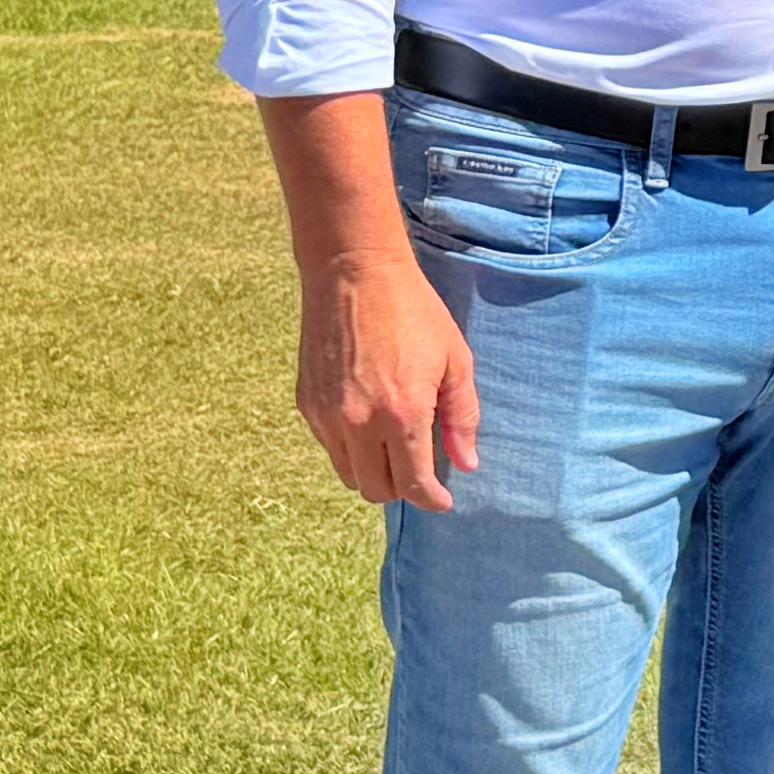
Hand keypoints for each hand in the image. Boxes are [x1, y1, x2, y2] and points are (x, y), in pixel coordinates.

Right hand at [293, 249, 480, 509]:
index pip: (414, 484)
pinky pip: (330, 447)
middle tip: (419, 468)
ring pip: (349, 475)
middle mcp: (360, 423)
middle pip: (377, 489)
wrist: (355, 272)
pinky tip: (367, 422)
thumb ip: (462, 417)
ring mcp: (328, 416)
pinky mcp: (307, 404)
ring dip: (373, 472)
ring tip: (392, 447)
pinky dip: (350, 448)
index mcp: (403, 415)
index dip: (431, 500)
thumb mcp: (455, 360)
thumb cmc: (414, 312)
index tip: (442, 500)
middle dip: (402, 488)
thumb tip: (466, 464)